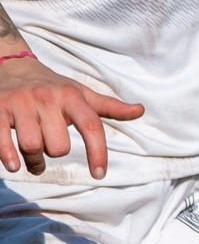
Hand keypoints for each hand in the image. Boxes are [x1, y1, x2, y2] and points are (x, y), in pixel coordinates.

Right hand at [0, 56, 143, 177]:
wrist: (13, 68)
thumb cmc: (53, 88)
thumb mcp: (81, 94)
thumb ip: (109, 107)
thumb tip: (140, 111)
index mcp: (72, 96)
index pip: (91, 126)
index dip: (98, 152)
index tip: (100, 174)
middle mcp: (47, 98)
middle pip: (58, 145)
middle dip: (56, 153)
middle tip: (51, 151)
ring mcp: (20, 104)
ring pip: (32, 146)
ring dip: (33, 162)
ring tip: (33, 161)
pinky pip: (2, 140)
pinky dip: (8, 157)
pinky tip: (13, 166)